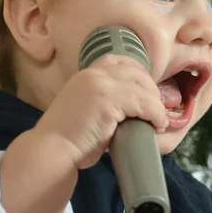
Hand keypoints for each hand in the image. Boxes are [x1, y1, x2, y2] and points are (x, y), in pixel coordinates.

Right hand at [33, 54, 167, 169]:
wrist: (52, 150)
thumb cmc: (69, 138)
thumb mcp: (85, 108)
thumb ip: (103, 101)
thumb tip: (129, 108)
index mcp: (87, 75)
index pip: (120, 62)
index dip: (139, 74)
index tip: (147, 92)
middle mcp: (94, 75)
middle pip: (136, 73)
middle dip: (151, 90)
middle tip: (156, 110)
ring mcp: (101, 86)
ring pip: (143, 89)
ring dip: (156, 106)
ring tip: (158, 121)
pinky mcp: (108, 102)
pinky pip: (144, 104)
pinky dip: (156, 115)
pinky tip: (157, 125)